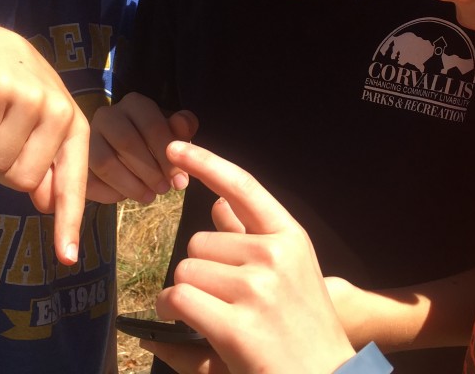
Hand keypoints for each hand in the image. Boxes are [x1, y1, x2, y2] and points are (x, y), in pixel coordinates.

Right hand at [0, 23, 88, 264]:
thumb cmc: (24, 101)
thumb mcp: (44, 132)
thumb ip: (47, 170)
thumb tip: (44, 202)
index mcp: (77, 130)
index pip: (73, 186)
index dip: (69, 223)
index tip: (68, 258)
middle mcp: (61, 113)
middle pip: (23, 182)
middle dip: (6, 169)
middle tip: (8, 139)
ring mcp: (32, 99)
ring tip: (0, 122)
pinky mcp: (1, 90)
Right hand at [87, 92, 197, 203]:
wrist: (128, 155)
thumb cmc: (156, 143)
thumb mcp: (173, 134)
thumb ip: (182, 128)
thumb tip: (183, 125)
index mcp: (135, 104)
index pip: (152, 125)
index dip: (167, 154)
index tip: (179, 180)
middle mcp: (108, 114)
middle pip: (126, 142)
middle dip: (149, 170)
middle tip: (163, 190)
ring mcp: (88, 136)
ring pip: (105, 162)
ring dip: (130, 184)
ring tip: (148, 196)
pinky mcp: (77, 159)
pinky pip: (89, 179)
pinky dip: (109, 193)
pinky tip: (124, 197)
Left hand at [151, 141, 356, 373]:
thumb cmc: (302, 327)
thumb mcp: (289, 270)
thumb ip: (251, 235)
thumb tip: (217, 200)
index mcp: (290, 237)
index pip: (243, 187)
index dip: (206, 162)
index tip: (175, 146)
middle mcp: (275, 256)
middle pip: (199, 241)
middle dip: (200, 269)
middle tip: (228, 299)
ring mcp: (258, 290)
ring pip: (185, 270)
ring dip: (186, 292)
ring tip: (216, 314)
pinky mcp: (238, 326)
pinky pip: (179, 298)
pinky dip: (171, 310)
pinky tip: (187, 323)